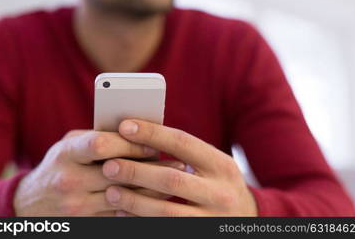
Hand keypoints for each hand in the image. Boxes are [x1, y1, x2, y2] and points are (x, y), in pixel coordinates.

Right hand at [13, 130, 184, 215]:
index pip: (101, 144)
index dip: (130, 143)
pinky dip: (140, 206)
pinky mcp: (86, 223)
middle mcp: (69, 181)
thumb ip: (97, 136)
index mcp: (66, 154)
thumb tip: (137, 132)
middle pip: (118, 172)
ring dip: (152, 189)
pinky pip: (120, 215)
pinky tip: (156, 199)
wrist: (31, 206)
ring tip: (173, 181)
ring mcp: (77, 206)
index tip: (153, 144)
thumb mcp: (69, 145)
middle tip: (176, 163)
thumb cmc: (58, 166)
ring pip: (125, 197)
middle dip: (150, 167)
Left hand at [102, 120, 257, 216]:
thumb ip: (187, 152)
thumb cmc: (218, 184)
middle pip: (171, 179)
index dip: (152, 133)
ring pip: (166, 211)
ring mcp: (211, 219)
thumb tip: (141, 134)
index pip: (183, 143)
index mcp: (222, 165)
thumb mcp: (213, 165)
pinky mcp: (198, 234)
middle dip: (137, 171)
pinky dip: (140, 220)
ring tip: (111, 191)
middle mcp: (220, 192)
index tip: (124, 127)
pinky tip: (123, 212)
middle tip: (109, 165)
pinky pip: (164, 228)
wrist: (246, 220)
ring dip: (134, 200)